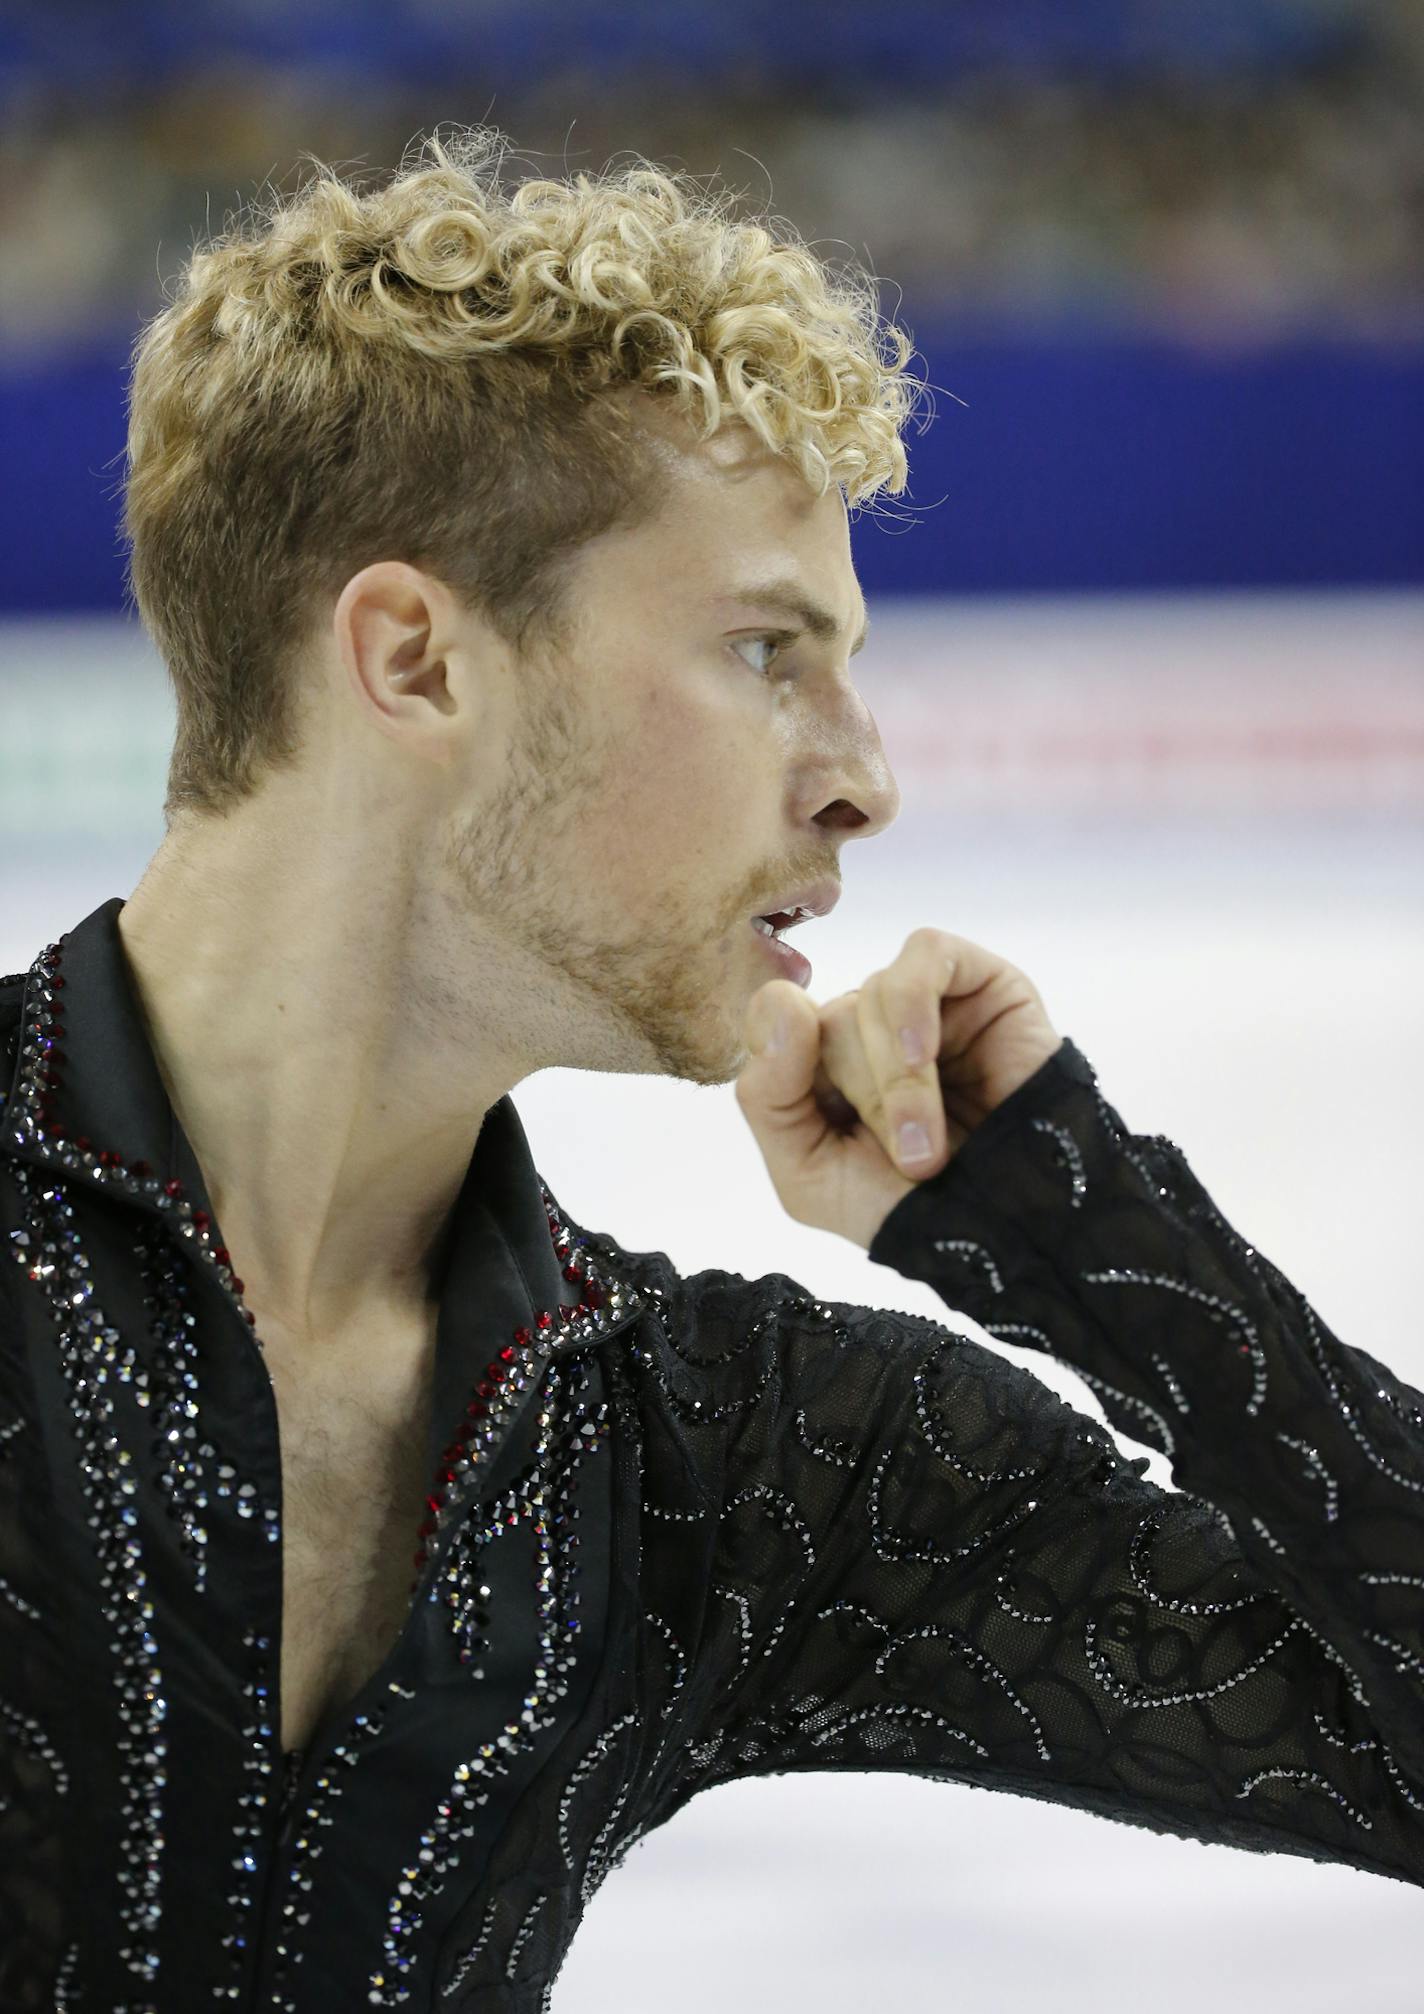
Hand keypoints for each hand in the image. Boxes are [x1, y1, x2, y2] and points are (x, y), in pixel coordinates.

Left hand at [734, 927, 1062, 1250]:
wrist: (1012, 1234)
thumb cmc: (911, 1211)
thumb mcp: (807, 1173)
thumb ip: (766, 1094)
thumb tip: (780, 1000)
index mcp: (822, 1066)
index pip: (772, 1025)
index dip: (786, 1065)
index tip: (817, 1117)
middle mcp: (869, 1028)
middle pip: (830, 1020)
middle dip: (867, 1099)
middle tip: (912, 1162)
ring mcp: (925, 1002)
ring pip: (875, 995)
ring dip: (899, 1079)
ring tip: (932, 1146)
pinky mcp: (981, 982)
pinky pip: (925, 955)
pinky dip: (915, 1006)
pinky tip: (927, 1055)